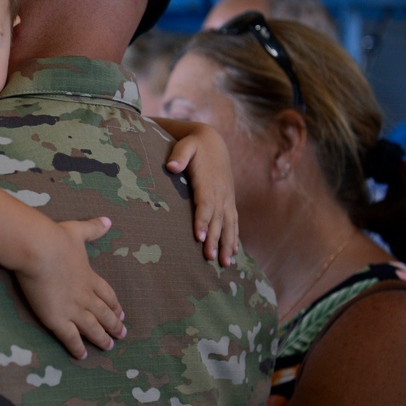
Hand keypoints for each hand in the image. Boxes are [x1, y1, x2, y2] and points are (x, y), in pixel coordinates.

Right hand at [16, 216, 124, 359]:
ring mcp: (73, 309)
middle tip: (122, 334)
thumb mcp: (77, 230)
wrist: (38, 250)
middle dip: (113, 325)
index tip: (121, 313)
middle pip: (103, 314)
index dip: (114, 304)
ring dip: (101, 338)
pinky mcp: (57, 319)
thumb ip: (93, 228)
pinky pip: (70, 338)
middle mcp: (85, 295)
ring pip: (92, 328)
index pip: (107, 294)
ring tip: (109, 347)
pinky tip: (82, 356)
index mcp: (89, 276)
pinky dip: (78, 348)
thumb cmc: (55, 238)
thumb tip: (108, 221)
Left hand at [167, 124, 238, 266]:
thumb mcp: (185, 145)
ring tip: (224, 264)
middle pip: (217, 219)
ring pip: (228, 224)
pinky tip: (233, 253)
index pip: (205, 204)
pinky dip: (234, 237)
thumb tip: (171, 166)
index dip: (202, 220)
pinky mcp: (229, 201)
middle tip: (209, 258)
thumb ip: (179, 155)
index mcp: (209, 182)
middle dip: (214, 239)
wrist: (213, 142)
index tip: (198, 236)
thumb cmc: (194, 145)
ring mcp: (227, 198)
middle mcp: (221, 193)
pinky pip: (233, 222)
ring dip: (226, 244)